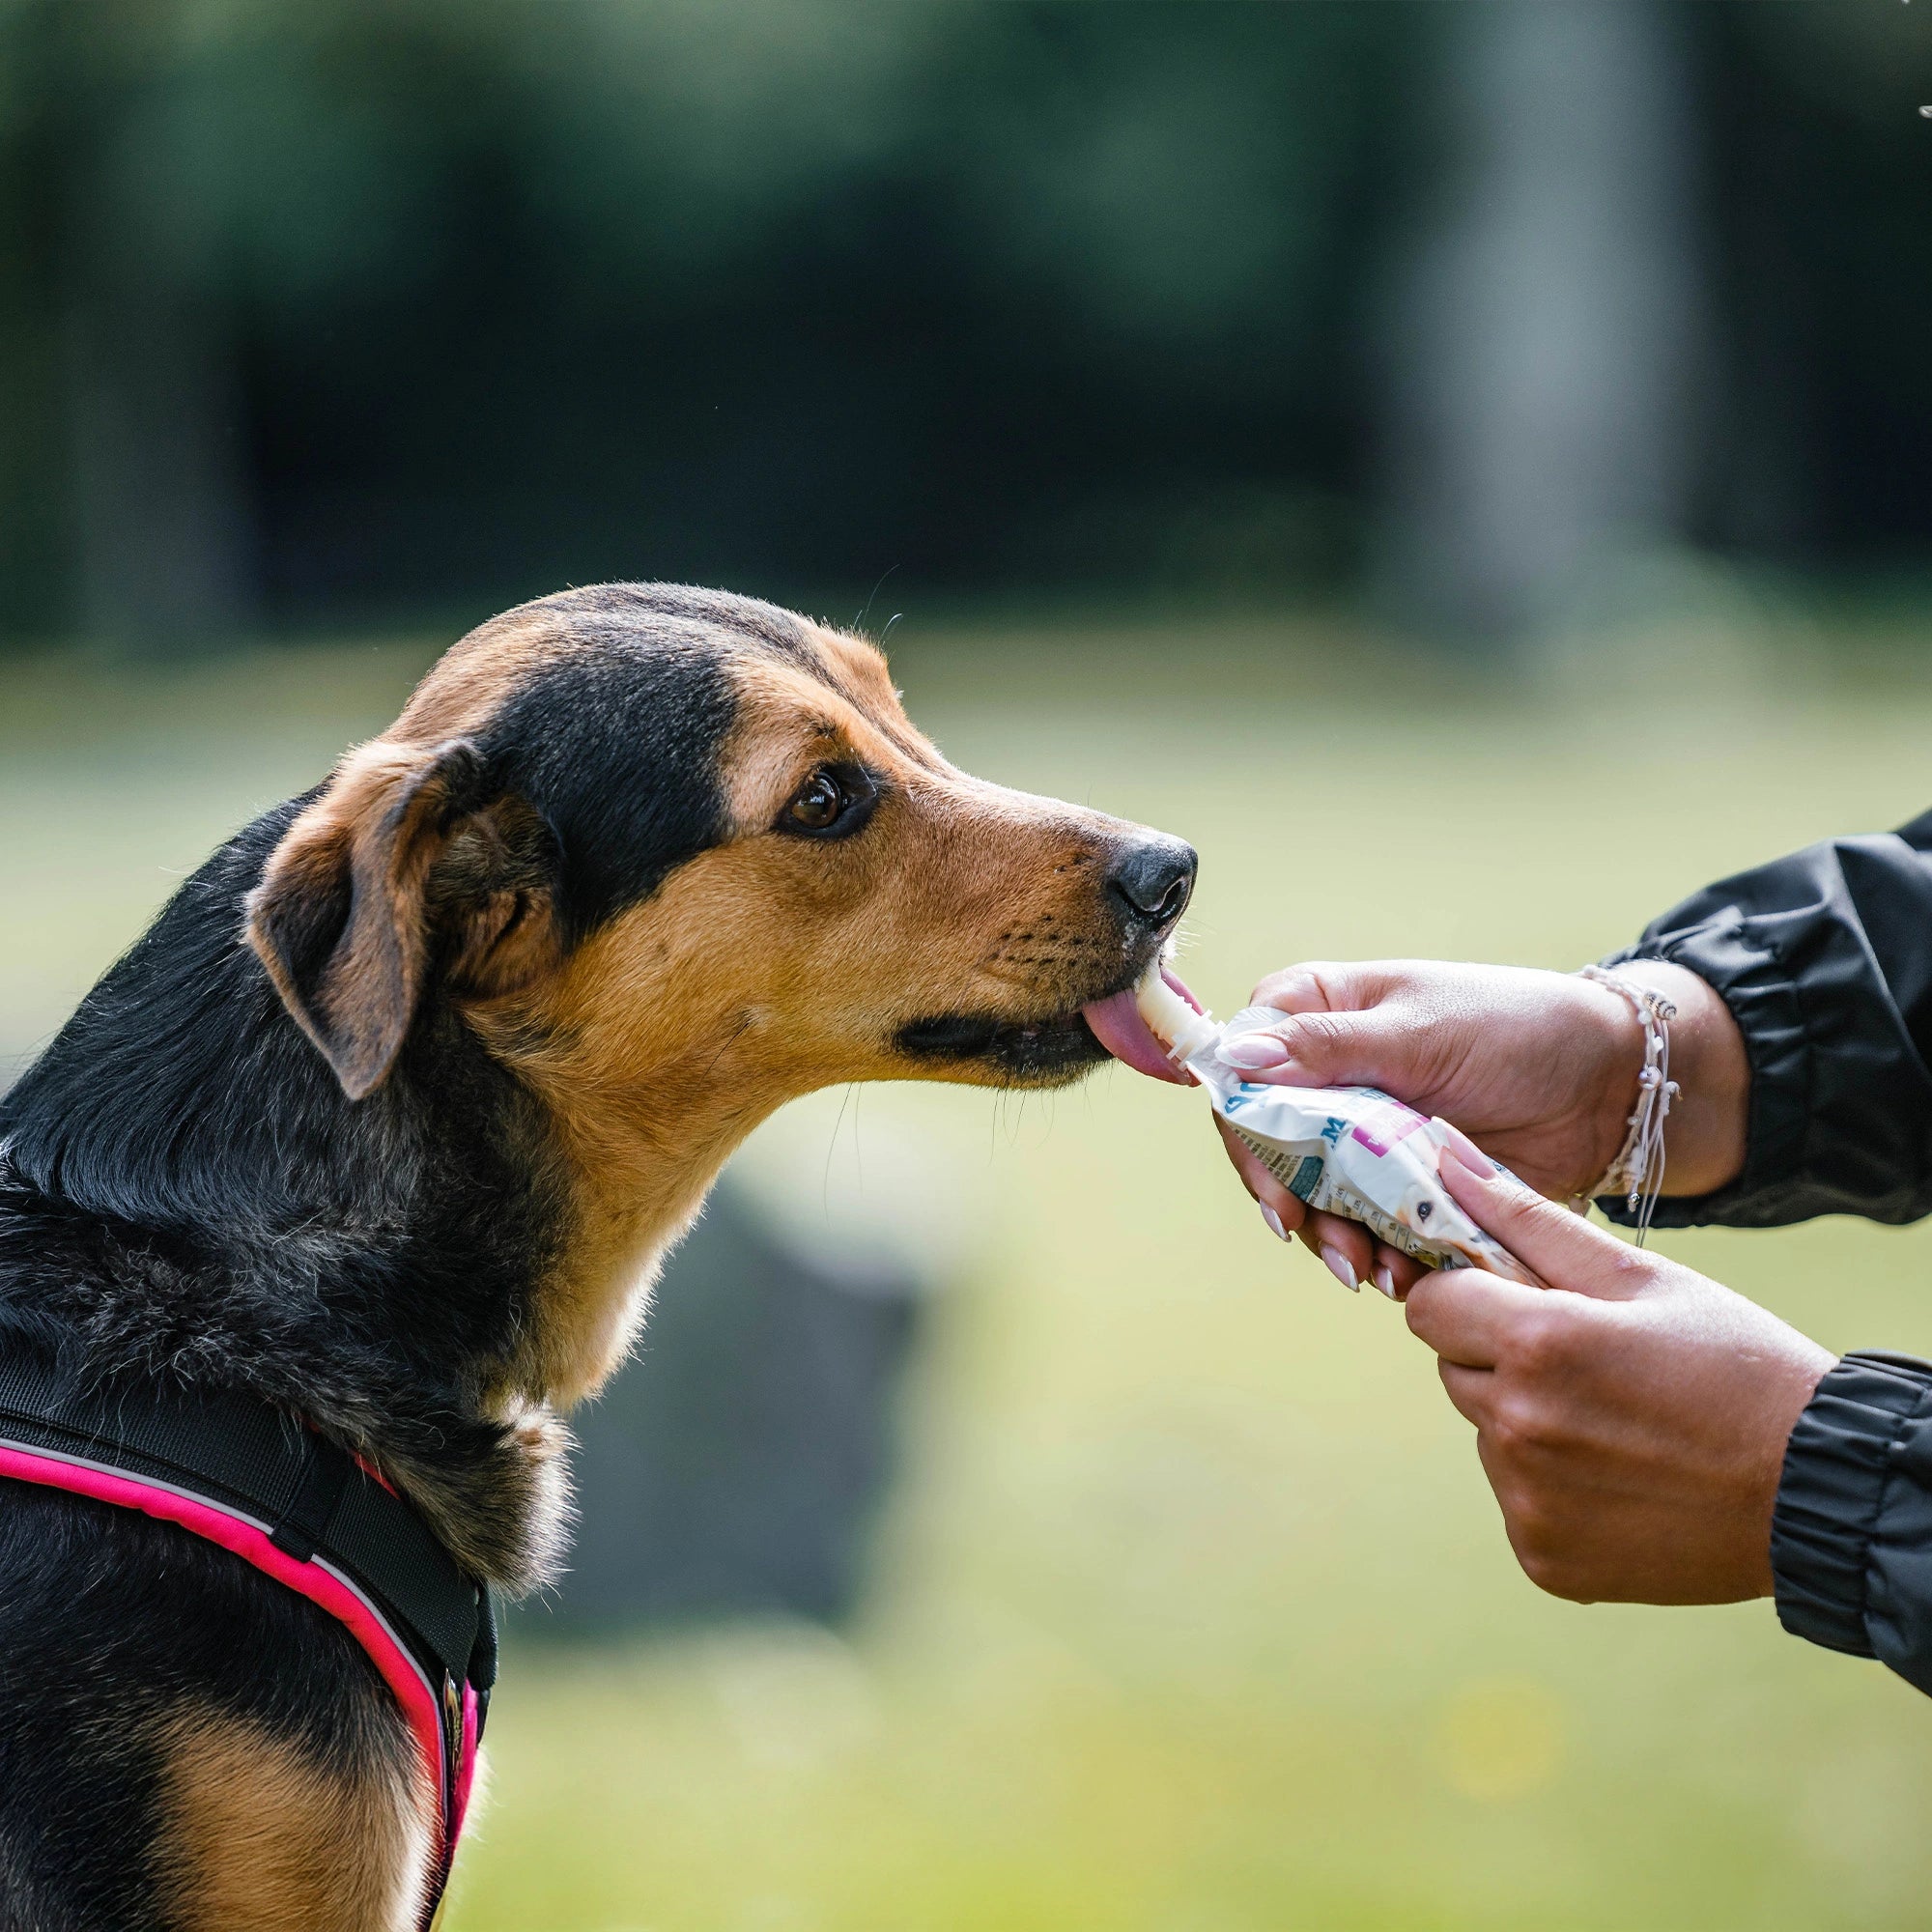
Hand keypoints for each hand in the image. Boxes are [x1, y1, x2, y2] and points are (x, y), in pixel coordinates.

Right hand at [1216, 958, 1748, 1296]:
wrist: (1606, 1088)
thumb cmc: (1515, 1027)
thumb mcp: (1419, 1030)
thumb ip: (1327, 1048)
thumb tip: (1236, 1059)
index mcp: (1318, 1012)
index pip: (1244, 1066)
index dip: (1245, 1125)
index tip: (1269, 1177)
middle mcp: (1327, 1074)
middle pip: (1267, 1142)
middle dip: (1286, 1196)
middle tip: (1308, 1235)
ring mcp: (1359, 1132)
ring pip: (1310, 1194)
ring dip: (1329, 1237)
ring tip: (1367, 1269)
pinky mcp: (1396, 1182)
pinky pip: (1364, 1224)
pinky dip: (1376, 1253)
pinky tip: (1399, 1274)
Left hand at [1403, 1130, 1832, 1604]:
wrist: (1817, 1489)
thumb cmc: (1735, 1365)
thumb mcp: (1641, 1279)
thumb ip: (1528, 1221)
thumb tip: (1447, 1159)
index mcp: (1537, 1345)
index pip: (1428, 1307)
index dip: (1464, 1297)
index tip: (1510, 1301)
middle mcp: (1518, 1427)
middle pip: (1455, 1370)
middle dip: (1500, 1357)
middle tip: (1588, 1364)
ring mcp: (1526, 1500)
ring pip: (1486, 1434)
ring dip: (1527, 1421)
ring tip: (1619, 1424)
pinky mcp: (1542, 1557)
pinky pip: (1516, 1499)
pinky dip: (1551, 1487)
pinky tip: (1622, 1478)